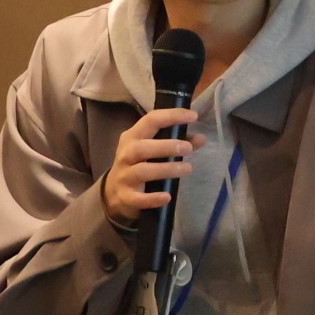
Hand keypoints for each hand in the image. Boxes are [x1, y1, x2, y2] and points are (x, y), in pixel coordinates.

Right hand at [101, 109, 205, 224]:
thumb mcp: (153, 150)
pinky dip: (153, 198)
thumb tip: (201, 138)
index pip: (151, 120)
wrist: (113, 192)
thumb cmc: (138, 164)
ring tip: (187, 168)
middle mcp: (126, 154)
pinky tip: (167, 197)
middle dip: (167, 146)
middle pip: (143, 148)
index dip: (172, 116)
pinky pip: (139, 198)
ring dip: (166, 169)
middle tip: (188, 148)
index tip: (193, 116)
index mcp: (133, 137)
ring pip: (142, 171)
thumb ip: (177, 142)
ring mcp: (124, 176)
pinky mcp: (125, 197)